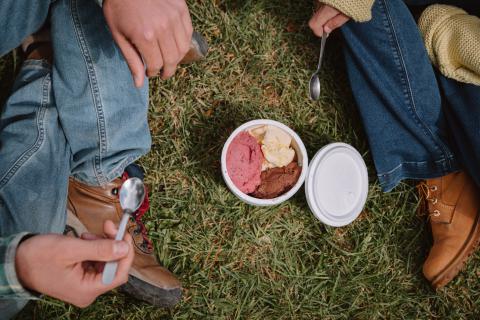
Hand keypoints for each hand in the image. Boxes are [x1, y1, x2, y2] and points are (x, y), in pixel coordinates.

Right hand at [15, 220, 133, 307]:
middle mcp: (88, 291)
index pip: (119, 274)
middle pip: (113, 266)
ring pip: (105, 261)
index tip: (124, 234)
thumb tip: (124, 247)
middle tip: (107, 225)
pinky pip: (95, 261)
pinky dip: (94, 248)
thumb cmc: (38, 257)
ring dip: (101, 244)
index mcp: (87, 290)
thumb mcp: (71, 249)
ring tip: (86, 236)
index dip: (126, 253)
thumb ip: (100, 249)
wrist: (16, 261)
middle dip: (112, 244)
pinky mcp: (80, 276)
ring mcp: (84, 284)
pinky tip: (84, 240)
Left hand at [103, 0, 192, 86]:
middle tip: (163, 73)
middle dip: (167, 71)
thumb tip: (139, 84)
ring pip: (182, 49)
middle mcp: (163, 29)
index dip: (153, 72)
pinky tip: (174, 45)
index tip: (150, 73)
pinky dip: (183, 43)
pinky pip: (188, 33)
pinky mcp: (181, 9)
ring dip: (177, 59)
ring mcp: (174, 18)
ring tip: (170, 61)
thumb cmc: (119, 6)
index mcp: (145, 37)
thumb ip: (131, 60)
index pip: (156, 65)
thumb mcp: (118, 34)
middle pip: (172, 60)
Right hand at [309, 4, 349, 36]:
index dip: (318, 31)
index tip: (325, 33)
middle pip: (315, 18)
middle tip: (334, 21)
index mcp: (327, 10)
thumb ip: (336, 22)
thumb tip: (326, 30)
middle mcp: (321, 3)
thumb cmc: (354, 0)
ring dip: (324, 14)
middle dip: (323, 23)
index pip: (314, 24)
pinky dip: (326, 7)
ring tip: (337, 10)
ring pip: (318, 11)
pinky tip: (336, 4)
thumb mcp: (349, 14)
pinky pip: (321, 4)